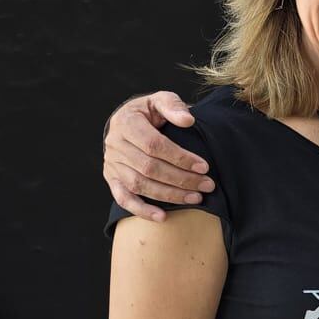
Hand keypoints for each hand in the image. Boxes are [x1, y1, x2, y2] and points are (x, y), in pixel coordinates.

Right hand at [104, 91, 209, 219]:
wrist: (126, 122)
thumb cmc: (149, 112)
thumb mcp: (160, 100)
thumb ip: (173, 106)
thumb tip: (188, 120)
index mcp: (126, 123)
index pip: (154, 145)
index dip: (180, 157)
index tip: (204, 166)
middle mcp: (115, 144)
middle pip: (149, 168)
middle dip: (181, 179)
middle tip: (207, 185)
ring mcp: (112, 163)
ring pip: (139, 184)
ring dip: (169, 195)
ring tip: (196, 198)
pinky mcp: (112, 178)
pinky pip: (123, 198)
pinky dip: (141, 210)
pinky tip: (162, 217)